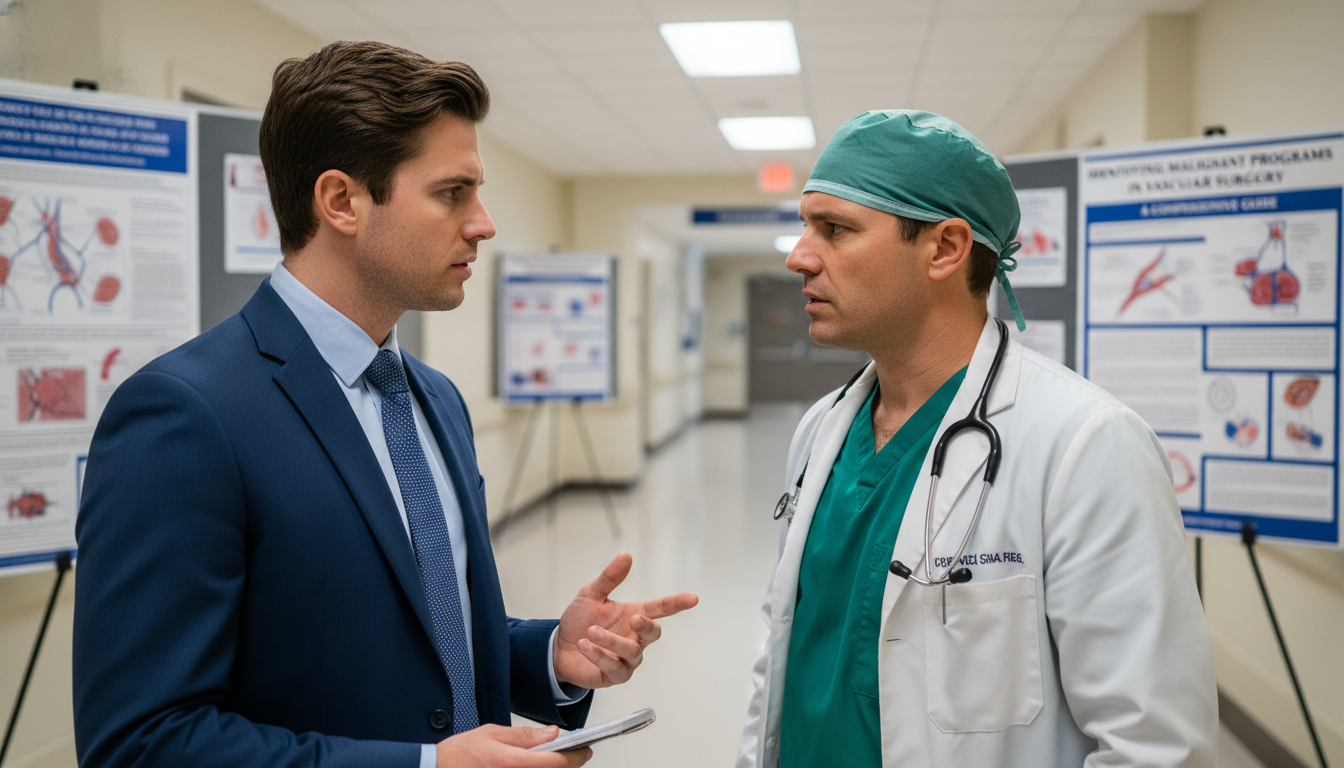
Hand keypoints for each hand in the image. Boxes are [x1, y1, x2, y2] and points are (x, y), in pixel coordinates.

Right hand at [435, 724, 591, 767]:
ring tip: (557, 759)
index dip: (577, 756)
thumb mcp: (493, 733)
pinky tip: (538, 765)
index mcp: (514, 762)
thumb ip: (525, 735)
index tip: (585, 749)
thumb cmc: (460, 753)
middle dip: (568, 764)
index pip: (557, 763)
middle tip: (576, 753)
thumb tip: (551, 733)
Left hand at [553, 552, 698, 688]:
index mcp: (634, 614)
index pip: (661, 608)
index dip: (677, 604)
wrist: (559, 649)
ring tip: (590, 632)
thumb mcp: (591, 595)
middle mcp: (635, 637)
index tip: (693, 598)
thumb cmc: (579, 621)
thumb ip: (609, 578)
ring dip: (611, 641)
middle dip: (646, 625)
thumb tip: (626, 555)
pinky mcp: (615, 675)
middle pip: (654, 633)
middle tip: (633, 618)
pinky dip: (598, 655)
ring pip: (631, 651)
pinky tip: (584, 646)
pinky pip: (614, 667)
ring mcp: (627, 658)